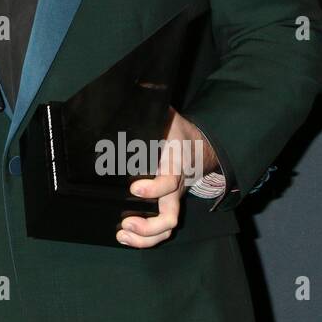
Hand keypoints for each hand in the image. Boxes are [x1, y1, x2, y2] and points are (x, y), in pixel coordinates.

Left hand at [117, 107, 213, 247]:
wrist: (199, 146)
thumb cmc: (176, 130)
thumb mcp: (166, 115)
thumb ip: (152, 103)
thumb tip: (138, 85)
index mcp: (176, 163)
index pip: (170, 181)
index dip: (154, 187)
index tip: (135, 188)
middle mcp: (175, 186)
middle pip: (170, 216)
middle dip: (149, 225)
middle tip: (126, 222)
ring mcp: (172, 199)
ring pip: (165, 227)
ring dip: (145, 237)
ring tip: (122, 234)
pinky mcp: (165, 204)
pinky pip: (160, 227)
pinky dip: (144, 237)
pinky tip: (124, 235)